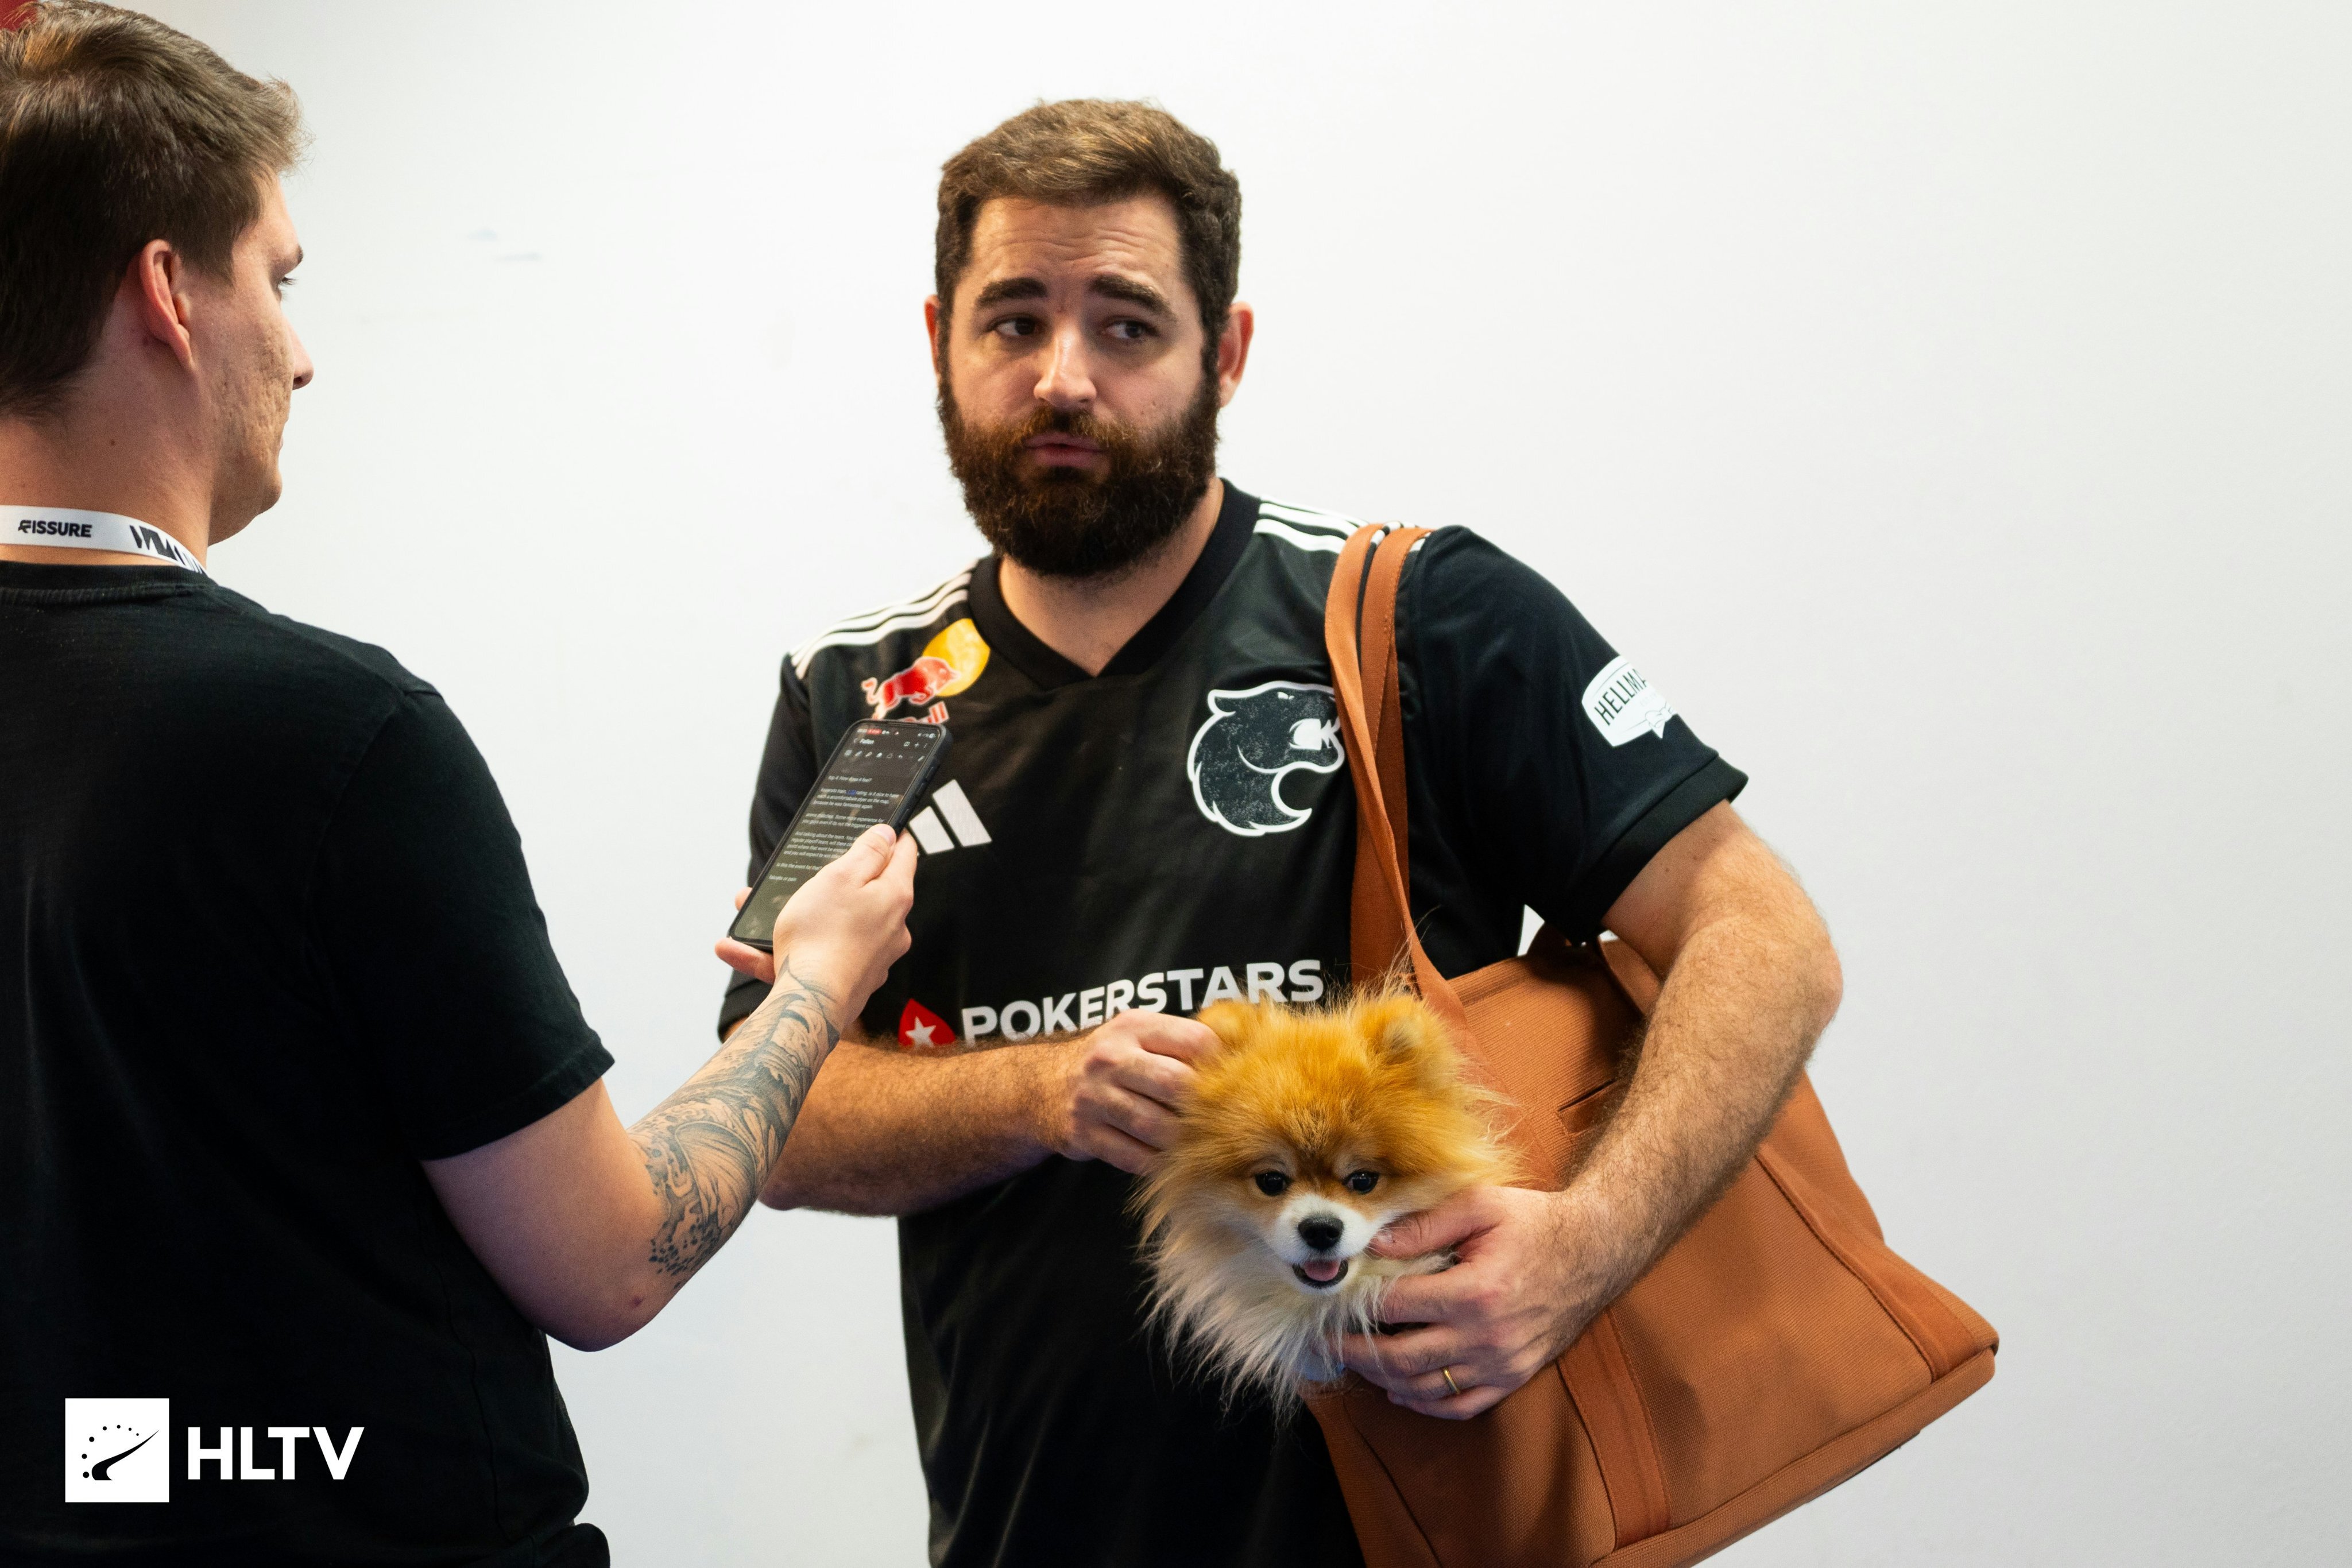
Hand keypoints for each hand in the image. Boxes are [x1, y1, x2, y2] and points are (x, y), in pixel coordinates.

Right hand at [715, 826, 915, 1017]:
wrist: (809, 1005)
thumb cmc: (822, 936)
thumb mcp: (840, 877)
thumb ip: (867, 852)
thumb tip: (888, 834)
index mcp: (894, 897)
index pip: (904, 856)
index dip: (892, 837)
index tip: (882, 827)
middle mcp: (890, 929)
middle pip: (862, 891)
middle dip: (824, 880)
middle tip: (796, 872)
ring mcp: (869, 958)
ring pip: (826, 926)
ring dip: (788, 916)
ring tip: (748, 909)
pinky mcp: (845, 981)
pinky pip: (809, 958)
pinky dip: (775, 952)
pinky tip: (736, 948)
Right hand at [1031, 1009, 1217, 1174]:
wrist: (1042, 1086)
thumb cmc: (1110, 1060)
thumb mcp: (1138, 1033)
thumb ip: (1180, 1041)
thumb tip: (1243, 1056)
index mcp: (1134, 1026)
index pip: (1196, 1041)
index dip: (1221, 1064)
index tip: (1230, 1081)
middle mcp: (1111, 1058)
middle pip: (1177, 1085)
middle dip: (1202, 1106)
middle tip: (1216, 1119)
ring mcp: (1095, 1098)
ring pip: (1156, 1126)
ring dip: (1181, 1139)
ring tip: (1195, 1141)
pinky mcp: (1084, 1134)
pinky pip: (1134, 1157)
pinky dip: (1157, 1162)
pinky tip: (1168, 1159)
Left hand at [1335, 1185, 1613, 1419]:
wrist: (1594, 1252)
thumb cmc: (1534, 1224)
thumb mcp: (1480, 1205)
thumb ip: (1424, 1224)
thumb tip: (1372, 1241)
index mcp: (1475, 1292)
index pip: (1396, 1306)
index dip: (1356, 1305)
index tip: (1331, 1299)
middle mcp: (1487, 1338)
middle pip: (1401, 1358)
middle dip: (1355, 1351)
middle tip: (1325, 1339)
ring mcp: (1501, 1364)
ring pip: (1425, 1389)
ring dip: (1382, 1379)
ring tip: (1355, 1360)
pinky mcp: (1513, 1377)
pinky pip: (1461, 1406)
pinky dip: (1424, 1404)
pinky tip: (1399, 1389)